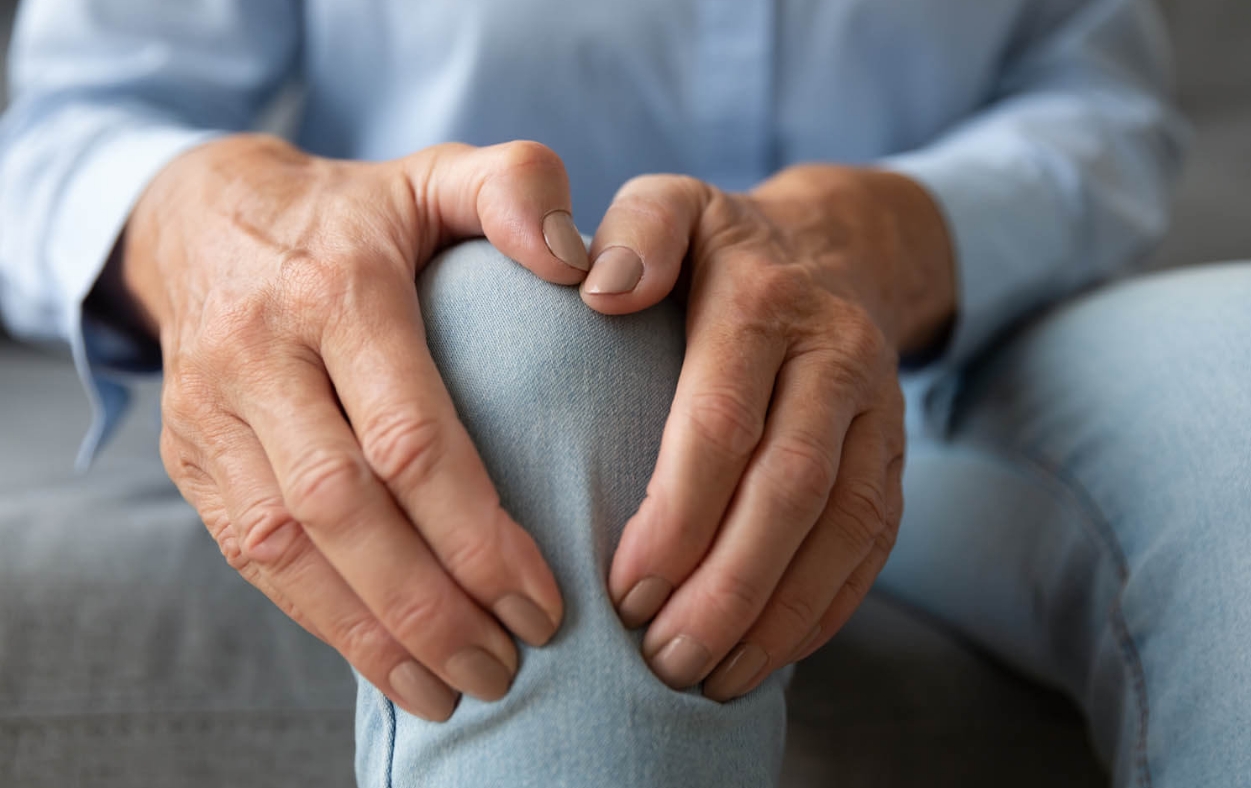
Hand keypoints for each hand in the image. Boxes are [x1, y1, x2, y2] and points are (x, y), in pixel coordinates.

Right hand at [120, 135, 592, 719]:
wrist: (203, 217)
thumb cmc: (356, 211)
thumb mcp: (437, 174)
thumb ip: (517, 191)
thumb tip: (587, 265)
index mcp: (341, 288)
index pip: (410, 436)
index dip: (477, 533)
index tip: (545, 599)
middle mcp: (264, 353)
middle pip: (345, 508)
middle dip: (432, 605)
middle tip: (508, 666)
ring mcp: (213, 410)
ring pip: (287, 548)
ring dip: (374, 634)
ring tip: (455, 689)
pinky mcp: (190, 454)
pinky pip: (249, 556)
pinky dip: (320, 622)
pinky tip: (386, 665)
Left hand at [584, 166, 955, 700]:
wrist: (840, 245)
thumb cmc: (720, 247)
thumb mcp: (671, 206)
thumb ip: (634, 233)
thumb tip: (599, 291)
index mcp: (763, 300)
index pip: (721, 421)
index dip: (676, 514)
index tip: (623, 587)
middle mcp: (834, 356)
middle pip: (791, 489)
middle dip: (726, 586)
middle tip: (661, 656)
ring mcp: (878, 410)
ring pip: (844, 529)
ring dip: (779, 616)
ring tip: (709, 678)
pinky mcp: (897, 453)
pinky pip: (875, 544)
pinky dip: (826, 610)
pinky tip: (769, 655)